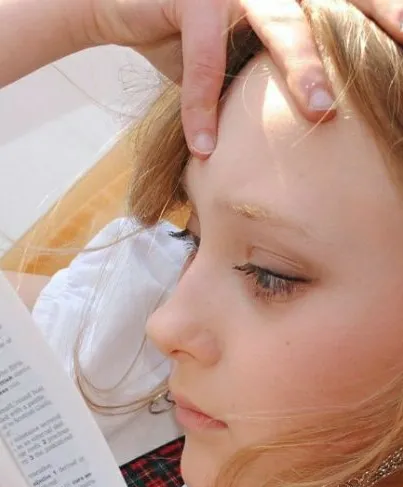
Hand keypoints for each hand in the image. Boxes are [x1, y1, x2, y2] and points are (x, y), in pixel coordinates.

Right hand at [95, 0, 402, 155]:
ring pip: (280, 22)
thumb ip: (279, 68)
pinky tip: (205, 148)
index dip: (388, 14)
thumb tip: (322, 118)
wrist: (126, 8)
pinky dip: (201, 108)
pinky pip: (202, 59)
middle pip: (332, 4)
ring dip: (302, 66)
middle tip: (401, 58)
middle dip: (370, 29)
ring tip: (322, 111)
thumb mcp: (245, 51)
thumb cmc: (196, 35)